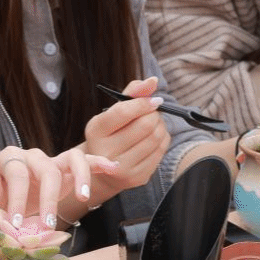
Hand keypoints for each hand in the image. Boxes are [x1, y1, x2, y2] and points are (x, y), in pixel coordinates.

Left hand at [0, 147, 114, 229]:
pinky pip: (83, 162)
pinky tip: (113, 169)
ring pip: (71, 158)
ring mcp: (50, 163)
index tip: (16, 224)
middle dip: (49, 199)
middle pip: (47, 169)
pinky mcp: (63, 172)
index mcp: (8, 158)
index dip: (18, 198)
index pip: (17, 174)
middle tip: (47, 226)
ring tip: (83, 196)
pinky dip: (99, 164)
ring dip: (80, 176)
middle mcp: (32, 156)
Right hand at [83, 76, 170, 194]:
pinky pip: (161, 151)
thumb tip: (153, 81)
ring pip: (156, 138)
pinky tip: (154, 138)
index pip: (123, 112)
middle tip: (152, 112)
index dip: (143, 103)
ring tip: (153, 124)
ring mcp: (121, 168)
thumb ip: (132, 94)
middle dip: (154, 114)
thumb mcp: (113, 112)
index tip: (154, 100)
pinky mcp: (137, 177)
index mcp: (95, 130)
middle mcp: (105, 152)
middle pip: (145, 125)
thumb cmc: (112, 134)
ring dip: (161, 126)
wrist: (105, 170)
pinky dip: (163, 139)